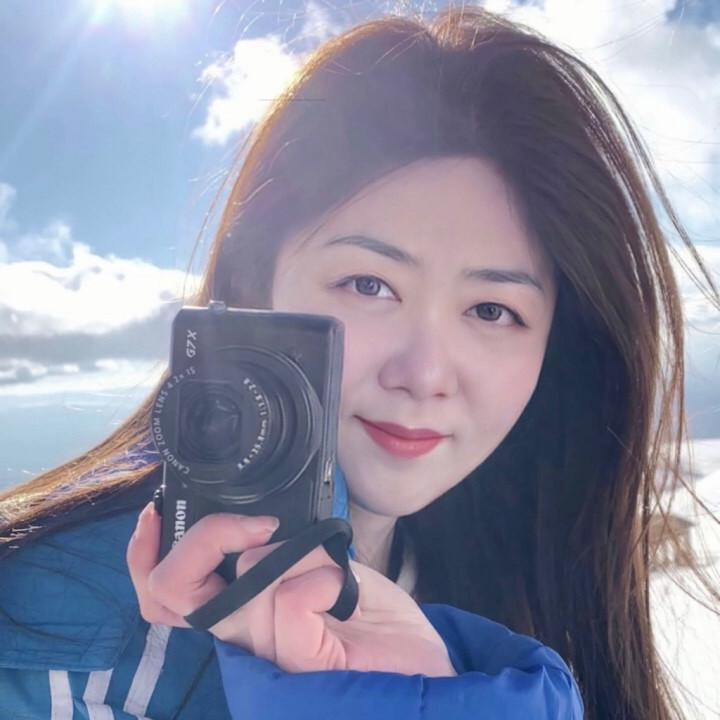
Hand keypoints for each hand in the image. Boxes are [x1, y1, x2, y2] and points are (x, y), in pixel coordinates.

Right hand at [126, 503, 455, 676]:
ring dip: (294, 553)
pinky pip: (287, 601)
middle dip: (204, 539)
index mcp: (243, 611)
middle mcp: (243, 637)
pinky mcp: (301, 664)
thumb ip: (290, 549)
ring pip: (243, 582)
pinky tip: (340, 591)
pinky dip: (317, 577)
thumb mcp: (326, 565)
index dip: (144, 556)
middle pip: (172, 591)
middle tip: (254, 526)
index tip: (155, 513)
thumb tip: (265, 521)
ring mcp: (268, 655)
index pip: (165, 595)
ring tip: (330, 571)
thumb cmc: (373, 620)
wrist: (424, 667)